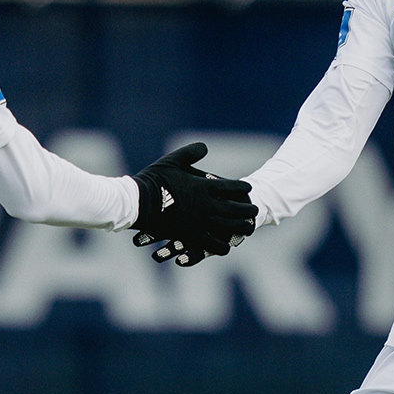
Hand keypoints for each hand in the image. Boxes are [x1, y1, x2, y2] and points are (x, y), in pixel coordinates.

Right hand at [130, 142, 256, 266]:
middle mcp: (207, 204)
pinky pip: (212, 244)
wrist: (138, 202)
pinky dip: (221, 246)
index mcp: (204, 185)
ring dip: (241, 227)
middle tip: (255, 210)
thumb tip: (205, 146)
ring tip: (249, 229)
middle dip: (247, 209)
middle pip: (235, 208)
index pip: (231, 187)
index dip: (242, 188)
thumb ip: (190, 153)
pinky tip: (226, 247)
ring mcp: (200, 222)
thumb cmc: (153, 180)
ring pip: (228, 227)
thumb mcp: (172, 161)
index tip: (249, 188)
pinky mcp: (191, 236)